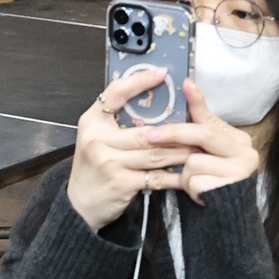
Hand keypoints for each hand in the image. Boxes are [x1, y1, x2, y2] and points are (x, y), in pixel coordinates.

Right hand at [66, 67, 188, 229]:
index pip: (116, 92)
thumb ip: (116, 120)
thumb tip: (150, 99)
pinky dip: (175, 176)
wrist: (80, 205)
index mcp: (92, 121)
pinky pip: (156, 177)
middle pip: (147, 130)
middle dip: (177, 131)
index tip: (162, 73)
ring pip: (156, 153)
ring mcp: (110, 162)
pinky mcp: (122, 183)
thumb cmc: (94, 167)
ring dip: (181, 152)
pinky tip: (187, 173)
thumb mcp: (96, 137)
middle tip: (199, 125)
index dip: (140, 81)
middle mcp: (98, 139)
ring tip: (199, 148)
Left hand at [132, 78, 262, 199]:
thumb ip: (198, 120)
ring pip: (193, 161)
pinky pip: (195, 181)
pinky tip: (199, 194)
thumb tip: (187, 82)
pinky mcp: (229, 190)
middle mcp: (246, 153)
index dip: (195, 103)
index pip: (210, 119)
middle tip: (149, 136)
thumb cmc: (209, 179)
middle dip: (173, 135)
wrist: (222, 217)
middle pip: (202, 135)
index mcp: (239, 140)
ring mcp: (240, 171)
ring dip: (185, 174)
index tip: (184, 86)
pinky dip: (190, 188)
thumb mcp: (204, 149)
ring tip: (194, 182)